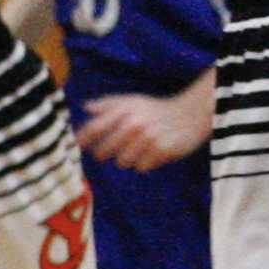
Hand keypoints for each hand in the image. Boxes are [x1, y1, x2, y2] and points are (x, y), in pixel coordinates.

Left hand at [77, 90, 208, 171]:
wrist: (190, 114)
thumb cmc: (156, 109)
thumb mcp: (133, 100)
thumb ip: (108, 104)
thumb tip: (85, 107)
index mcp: (125, 109)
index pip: (95, 128)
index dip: (82, 140)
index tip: (77, 148)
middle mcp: (135, 123)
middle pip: (104, 151)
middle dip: (104, 153)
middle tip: (112, 150)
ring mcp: (148, 138)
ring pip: (122, 162)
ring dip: (126, 159)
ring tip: (137, 149)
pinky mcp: (162, 151)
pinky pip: (141, 167)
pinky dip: (144, 163)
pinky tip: (152, 153)